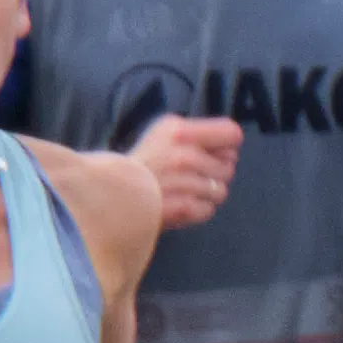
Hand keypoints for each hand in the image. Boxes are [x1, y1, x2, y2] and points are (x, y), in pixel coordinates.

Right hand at [128, 112, 247, 227]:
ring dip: (205, 194)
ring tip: (182, 190)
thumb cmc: (141, 164)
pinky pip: (209, 209)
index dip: (227, 146)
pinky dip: (196, 210)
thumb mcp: (164, 133)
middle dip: (215, 172)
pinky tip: (179, 203)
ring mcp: (184, 183)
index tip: (215, 152)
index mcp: (179, 131)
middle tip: (191, 175)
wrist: (110, 193)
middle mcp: (184, 155)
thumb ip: (198, 134)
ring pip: (220, 190)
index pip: (232, 134)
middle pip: (229, 166)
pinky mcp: (183, 208)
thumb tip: (232, 145)